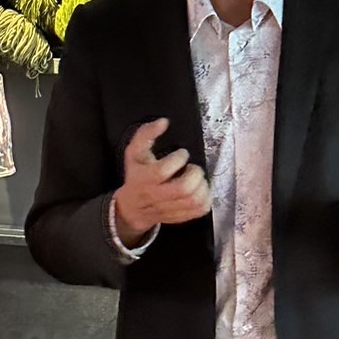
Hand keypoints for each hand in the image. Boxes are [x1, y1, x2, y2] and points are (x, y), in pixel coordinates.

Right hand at [113, 118, 211, 246]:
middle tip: (192, 167)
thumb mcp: (134, 153)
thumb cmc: (137, 175)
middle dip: (194, 173)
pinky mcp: (181, 217)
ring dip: (202, 185)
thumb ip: (145, 134)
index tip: (182, 153)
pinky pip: (200, 209)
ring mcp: (170, 209)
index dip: (177, 159)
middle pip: (183, 188)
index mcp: (144, 179)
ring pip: (195, 200)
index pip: (162, 171)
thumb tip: (164, 121)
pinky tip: (199, 189)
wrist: (132, 209)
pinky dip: (206, 197)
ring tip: (196, 178)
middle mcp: (156, 196)